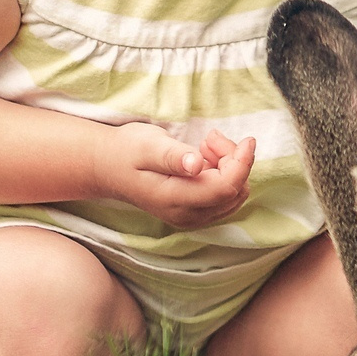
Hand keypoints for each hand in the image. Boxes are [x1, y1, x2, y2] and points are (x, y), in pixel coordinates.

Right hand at [96, 123, 255, 229]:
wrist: (108, 167)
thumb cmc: (127, 151)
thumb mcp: (147, 145)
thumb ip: (173, 156)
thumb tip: (197, 165)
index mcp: (175, 199)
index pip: (225, 188)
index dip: (243, 163)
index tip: (248, 139)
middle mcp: (186, 215)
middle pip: (234, 192)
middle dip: (234, 161)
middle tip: (210, 138)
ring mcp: (191, 217)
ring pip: (233, 195)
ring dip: (229, 167)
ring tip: (204, 146)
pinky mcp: (194, 212)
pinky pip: (224, 197)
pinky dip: (224, 175)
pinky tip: (204, 159)